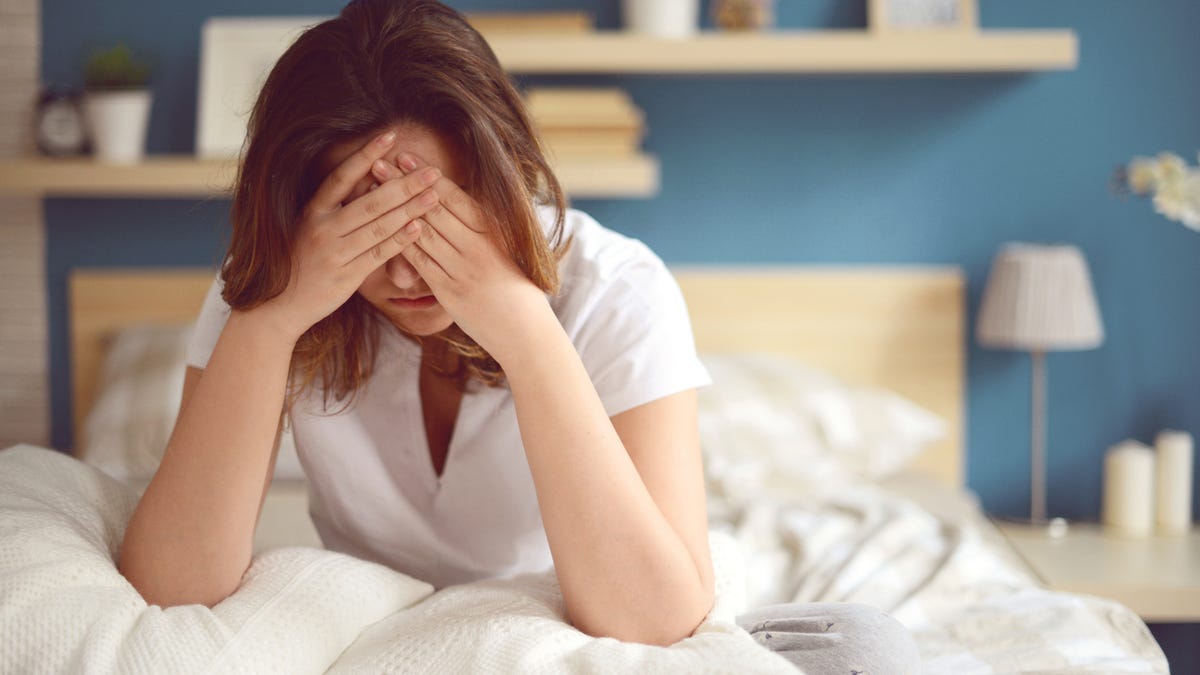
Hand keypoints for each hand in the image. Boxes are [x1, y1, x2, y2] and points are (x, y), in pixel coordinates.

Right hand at [258, 131, 443, 340]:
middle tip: (432, 171)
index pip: (342, 176)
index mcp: (312, 211)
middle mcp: (322, 228)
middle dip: (404, 184)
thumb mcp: (310, 228)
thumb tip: (372, 182)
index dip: (366, 154)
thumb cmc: (301, 262)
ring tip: (434, 195)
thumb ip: (337, 208)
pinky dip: (400, 240)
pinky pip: (378, 254)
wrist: (279, 305)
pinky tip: (419, 227)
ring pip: (378, 226)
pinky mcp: (345, 276)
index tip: (390, 136)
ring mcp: (333, 252)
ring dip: (410, 209)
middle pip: (370, 201)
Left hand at [370, 152, 553, 363]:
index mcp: (494, 233)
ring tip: (374, 189)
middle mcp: (478, 247)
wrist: (526, 333)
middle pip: (434, 208)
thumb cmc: (519, 291)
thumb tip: (463, 204)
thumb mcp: (510, 251)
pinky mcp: (450, 292)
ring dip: (395, 208)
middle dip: (404, 183)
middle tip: (379, 161)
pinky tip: (382, 228)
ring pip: (423, 232)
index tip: (407, 157)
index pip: (456, 197)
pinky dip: (401, 243)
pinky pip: (420, 262)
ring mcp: (463, 269)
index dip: (428, 176)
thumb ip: (485, 230)